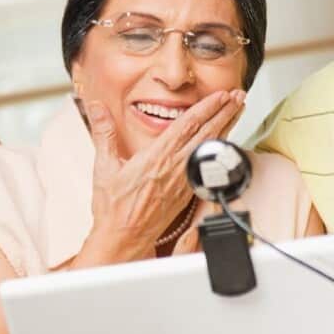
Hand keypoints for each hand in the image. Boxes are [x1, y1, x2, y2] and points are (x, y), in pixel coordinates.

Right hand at [81, 90, 244, 262]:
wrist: (124, 237)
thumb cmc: (114, 207)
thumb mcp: (104, 166)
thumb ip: (104, 133)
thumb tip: (96, 108)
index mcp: (156, 157)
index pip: (187, 126)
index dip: (206, 108)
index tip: (220, 95)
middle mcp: (174, 167)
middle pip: (206, 133)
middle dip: (224, 112)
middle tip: (238, 95)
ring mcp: (184, 180)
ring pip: (210, 148)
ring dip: (226, 127)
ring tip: (238, 111)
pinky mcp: (187, 192)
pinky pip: (207, 164)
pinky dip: (219, 149)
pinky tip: (225, 142)